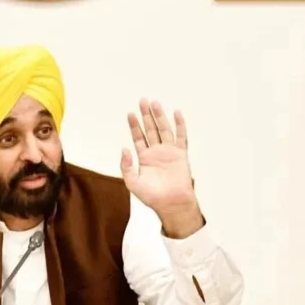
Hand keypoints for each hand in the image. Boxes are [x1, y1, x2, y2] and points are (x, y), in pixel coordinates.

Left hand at [121, 98, 203, 237]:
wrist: (171, 204)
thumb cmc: (152, 197)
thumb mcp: (132, 182)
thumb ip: (126, 166)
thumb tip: (124, 148)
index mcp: (145, 158)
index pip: (138, 137)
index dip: (134, 125)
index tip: (130, 113)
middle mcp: (156, 152)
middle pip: (150, 129)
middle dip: (146, 115)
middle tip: (142, 101)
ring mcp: (169, 152)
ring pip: (163, 129)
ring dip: (159, 116)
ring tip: (154, 103)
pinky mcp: (180, 154)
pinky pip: (181, 136)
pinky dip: (179, 125)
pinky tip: (176, 113)